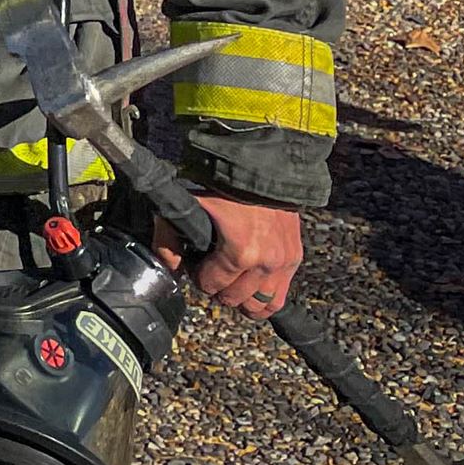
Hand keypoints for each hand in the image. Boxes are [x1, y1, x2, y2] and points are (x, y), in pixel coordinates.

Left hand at [154, 195, 303, 319]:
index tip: (195, 265)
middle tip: (210, 272)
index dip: (197, 277)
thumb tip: (168, 265)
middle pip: (235, 298)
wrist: (262, 160)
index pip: (211, 285)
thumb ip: (168, 235)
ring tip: (230, 284)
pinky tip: (251, 290)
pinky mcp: (295, 255)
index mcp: (240, 252)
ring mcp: (284, 261)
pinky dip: (265, 298)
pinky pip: (280, 295)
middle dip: (218, 288)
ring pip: (261, 305)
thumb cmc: (224, 180)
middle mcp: (266, 263)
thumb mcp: (189, 203)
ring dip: (242, 299)